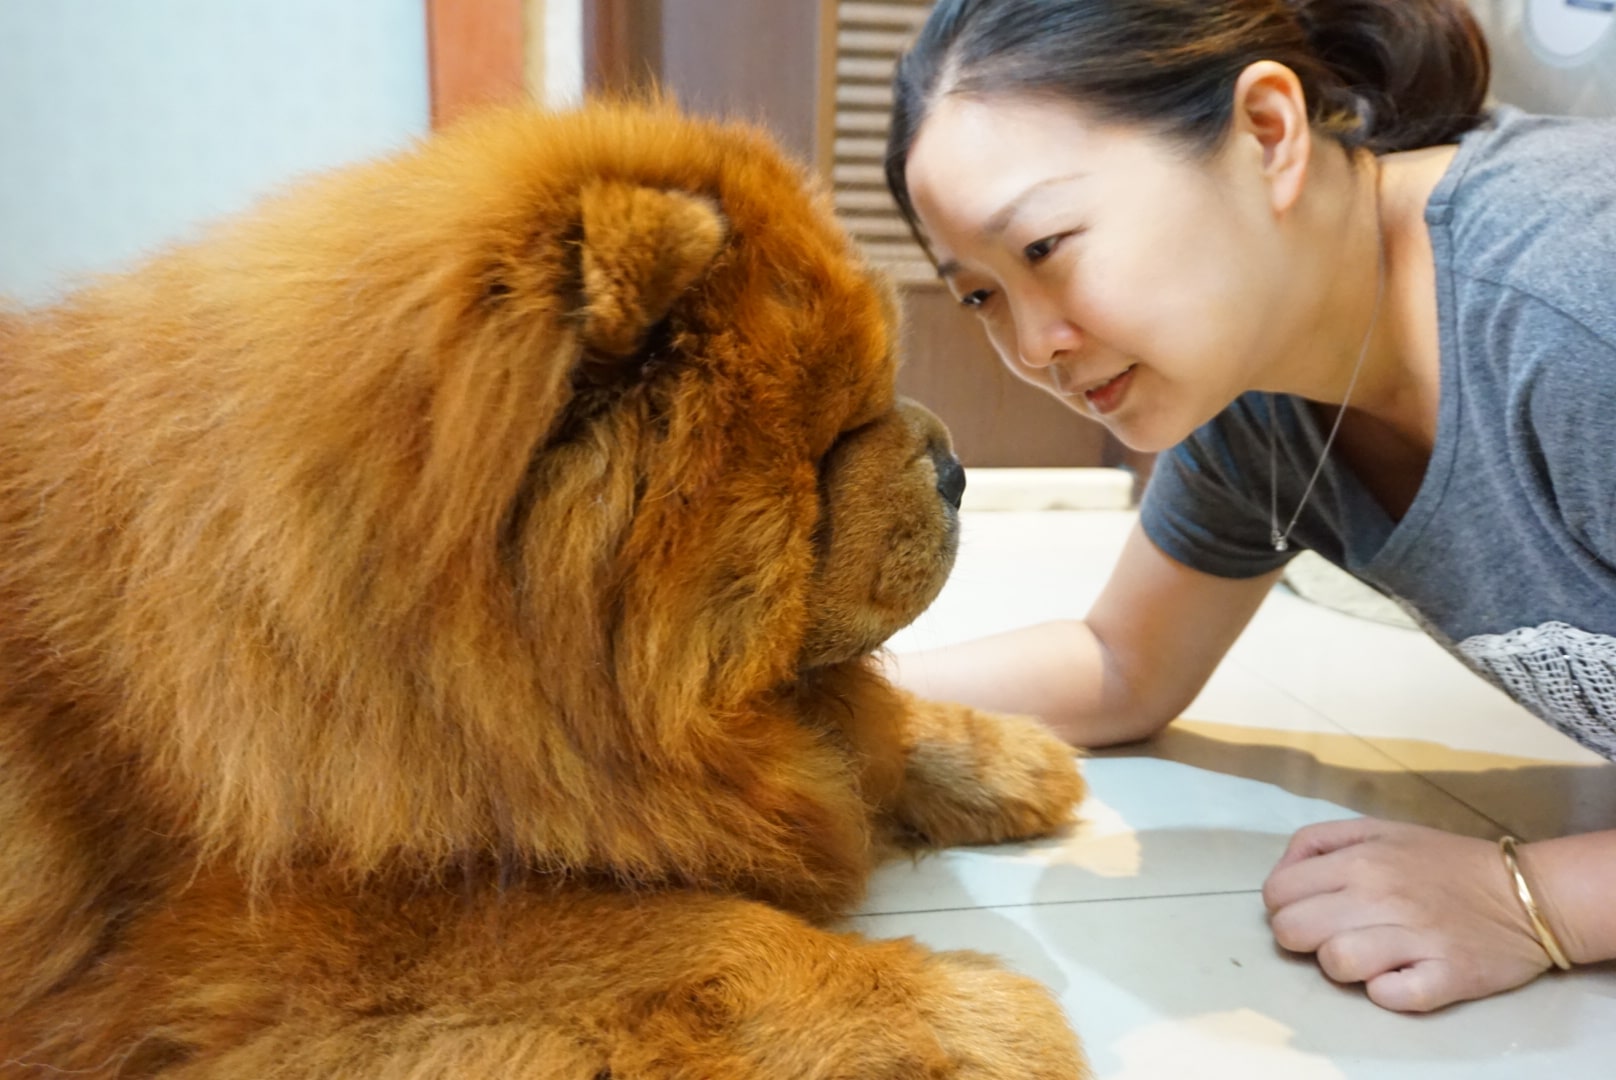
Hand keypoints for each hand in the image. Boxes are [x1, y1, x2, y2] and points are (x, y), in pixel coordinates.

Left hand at [1262, 818, 1551, 1012]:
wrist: (1527, 894)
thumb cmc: (1443, 862)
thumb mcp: (1377, 830)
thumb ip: (1320, 842)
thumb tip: (1282, 872)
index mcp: (1359, 859)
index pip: (1277, 893)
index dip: (1283, 906)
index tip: (1307, 910)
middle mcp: (1379, 895)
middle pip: (1292, 931)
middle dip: (1302, 938)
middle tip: (1330, 935)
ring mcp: (1414, 937)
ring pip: (1335, 964)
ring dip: (1342, 967)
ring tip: (1366, 955)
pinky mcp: (1447, 975)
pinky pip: (1392, 996)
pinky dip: (1388, 993)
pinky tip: (1398, 976)